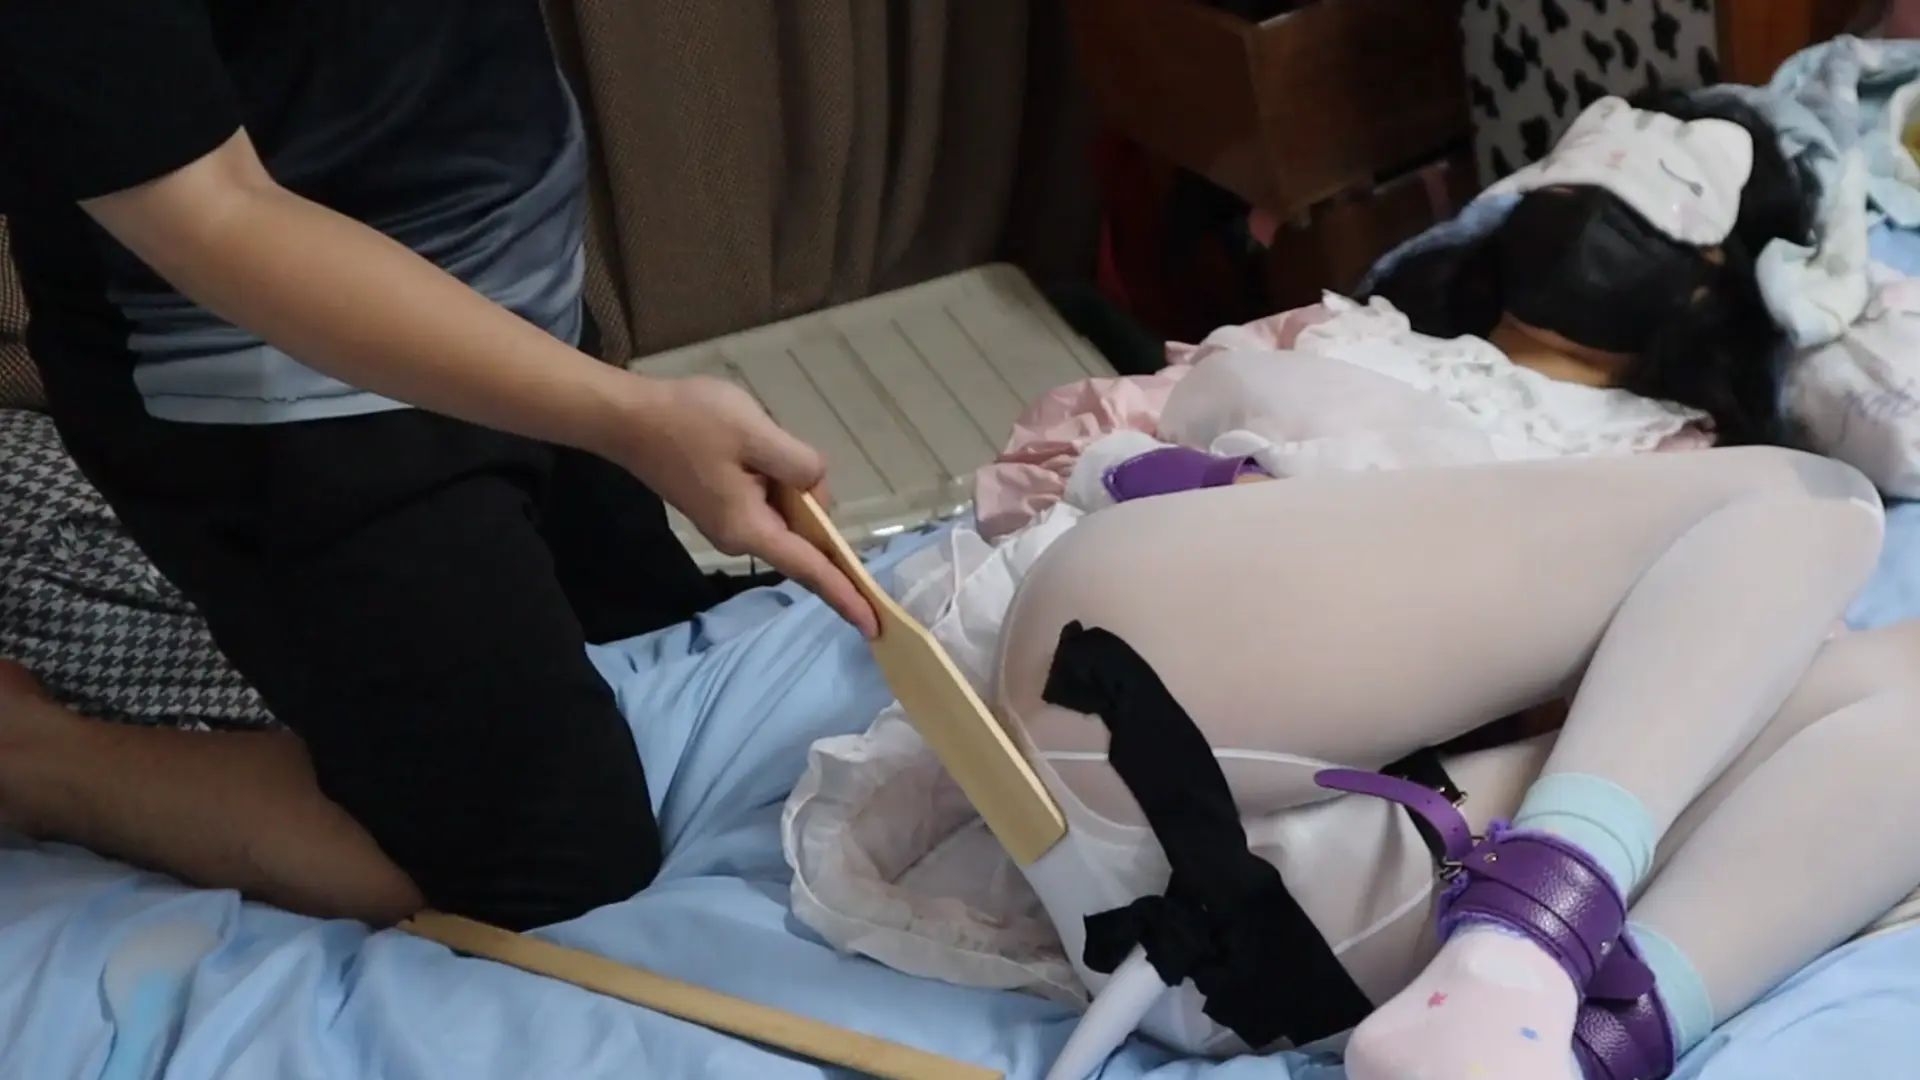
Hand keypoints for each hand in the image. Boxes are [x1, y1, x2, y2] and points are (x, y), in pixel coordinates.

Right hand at [611, 375, 879, 637]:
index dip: (846, 594)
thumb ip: (800, 466)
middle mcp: (741, 538)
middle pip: (802, 537)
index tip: (875, 625)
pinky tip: (758, 449)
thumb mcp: (757, 435)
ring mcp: (729, 525)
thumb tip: (818, 492)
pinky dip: (777, 484)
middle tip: (781, 452)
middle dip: (813, 505)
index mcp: (751, 530)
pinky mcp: (722, 507)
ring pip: (786, 515)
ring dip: (791, 487)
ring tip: (758, 442)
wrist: (629, 418)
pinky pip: (768, 504)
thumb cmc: (690, 423)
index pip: (810, 569)